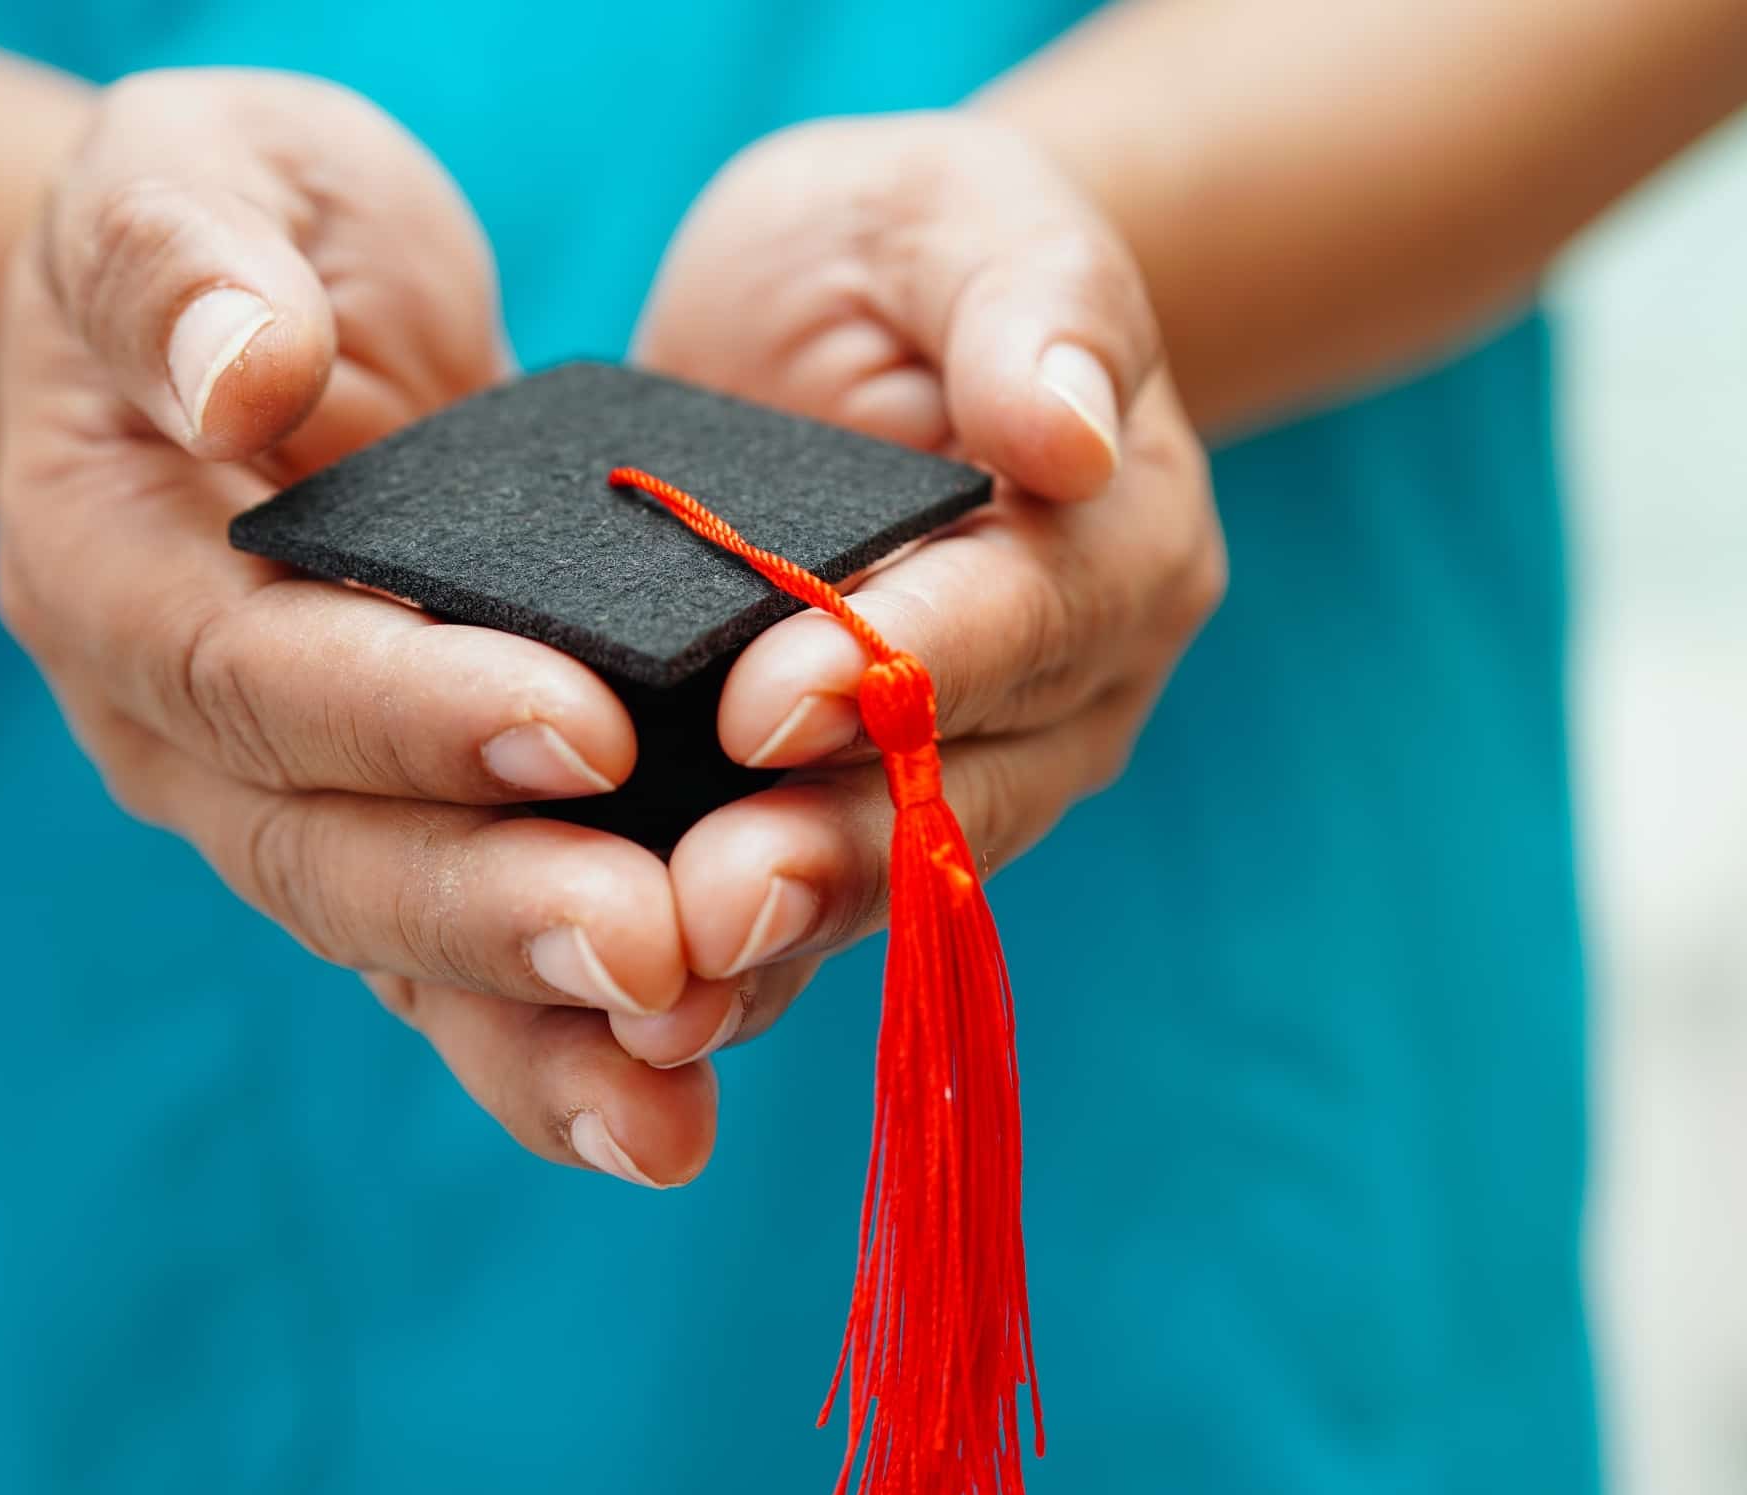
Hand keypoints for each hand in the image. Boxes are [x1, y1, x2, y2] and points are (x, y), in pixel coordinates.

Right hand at [0, 71, 719, 1183]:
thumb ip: (186, 263)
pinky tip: (672, 1120)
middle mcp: (187, 734)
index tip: (584, 725)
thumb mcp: (198, 176)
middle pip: (327, 854)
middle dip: (492, 911)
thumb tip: (242, 378)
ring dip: (535, 1035)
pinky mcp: (406, 845)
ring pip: (399, 954)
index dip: (406, 709)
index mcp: (114, 574)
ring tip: (672, 1106)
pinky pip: (467, 975)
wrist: (267, 325)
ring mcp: (294, 809)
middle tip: (652, 948)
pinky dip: (558, 1056)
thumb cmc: (239, 230)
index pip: (252, 668)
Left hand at [620, 111, 1226, 1061]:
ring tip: (657, 1002)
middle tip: (707, 908)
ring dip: (779, 950)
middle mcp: (1067, 691)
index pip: (1018, 616)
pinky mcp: (867, 826)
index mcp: (1113, 540)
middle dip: (832, 853)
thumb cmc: (903, 254)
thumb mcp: (960, 217)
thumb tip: (1071, 432)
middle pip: (962, 793)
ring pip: (892, 885)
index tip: (765, 700)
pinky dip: (735, 976)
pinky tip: (634, 1026)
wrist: (850, 337)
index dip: (901, 668)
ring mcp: (977, 779)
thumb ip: (1028, 303)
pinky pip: (818, 918)